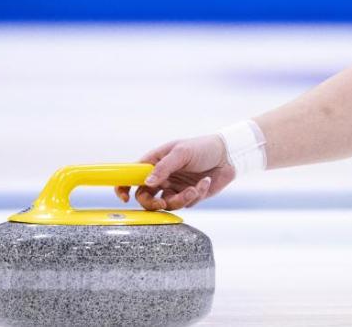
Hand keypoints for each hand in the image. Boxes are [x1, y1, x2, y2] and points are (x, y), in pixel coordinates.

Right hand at [114, 135, 234, 210]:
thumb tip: (147, 183)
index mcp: (155, 162)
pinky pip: (186, 204)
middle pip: (146, 197)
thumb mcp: (181, 152)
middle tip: (162, 203)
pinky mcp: (189, 195)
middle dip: (153, 203)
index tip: (125, 197)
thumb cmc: (203, 147)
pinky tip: (205, 182)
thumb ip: (163, 168)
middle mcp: (162, 176)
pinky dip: (196, 195)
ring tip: (194, 188)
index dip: (123, 187)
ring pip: (167, 204)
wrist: (228, 156)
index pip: (132, 175)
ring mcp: (175, 187)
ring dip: (180, 199)